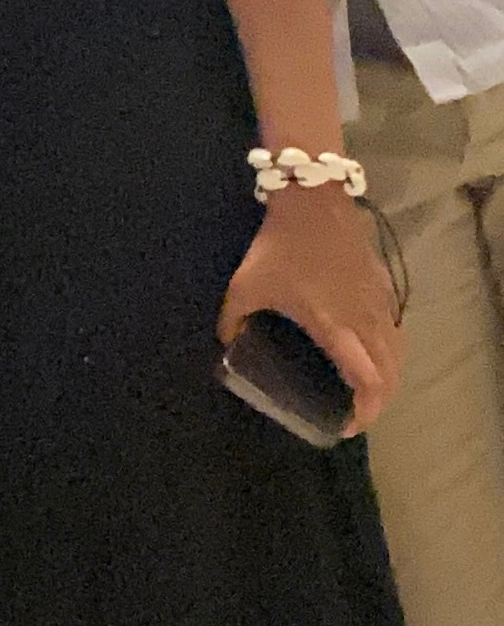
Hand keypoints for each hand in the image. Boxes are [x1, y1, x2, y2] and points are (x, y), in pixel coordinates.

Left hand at [217, 184, 403, 431]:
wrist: (314, 201)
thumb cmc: (279, 247)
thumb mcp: (245, 286)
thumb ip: (232, 320)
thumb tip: (227, 344)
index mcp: (335, 328)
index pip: (367, 381)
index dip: (364, 411)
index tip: (345, 424)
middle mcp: (366, 321)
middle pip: (390, 375)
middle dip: (378, 402)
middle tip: (355, 413)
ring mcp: (378, 303)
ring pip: (398, 353)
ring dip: (388, 378)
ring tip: (366, 390)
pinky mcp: (383, 287)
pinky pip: (395, 329)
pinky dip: (391, 351)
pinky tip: (372, 352)